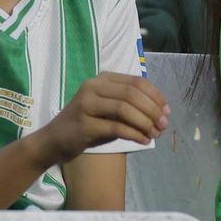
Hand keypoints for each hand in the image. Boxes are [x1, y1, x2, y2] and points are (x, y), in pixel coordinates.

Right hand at [28, 72, 168, 167]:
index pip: (136, 81)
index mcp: (102, 79)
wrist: (53, 140)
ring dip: (145, 122)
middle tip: (163, 125)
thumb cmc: (86, 125)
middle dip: (152, 109)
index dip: (155, 96)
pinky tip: (143, 141)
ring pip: (125, 108)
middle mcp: (93, 87)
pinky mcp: (84, 124)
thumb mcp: (108, 110)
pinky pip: (116, 127)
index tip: (167, 111)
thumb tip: (160, 112)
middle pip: (132, 93)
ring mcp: (86, 104)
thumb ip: (129, 106)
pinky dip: (134, 134)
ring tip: (155, 134)